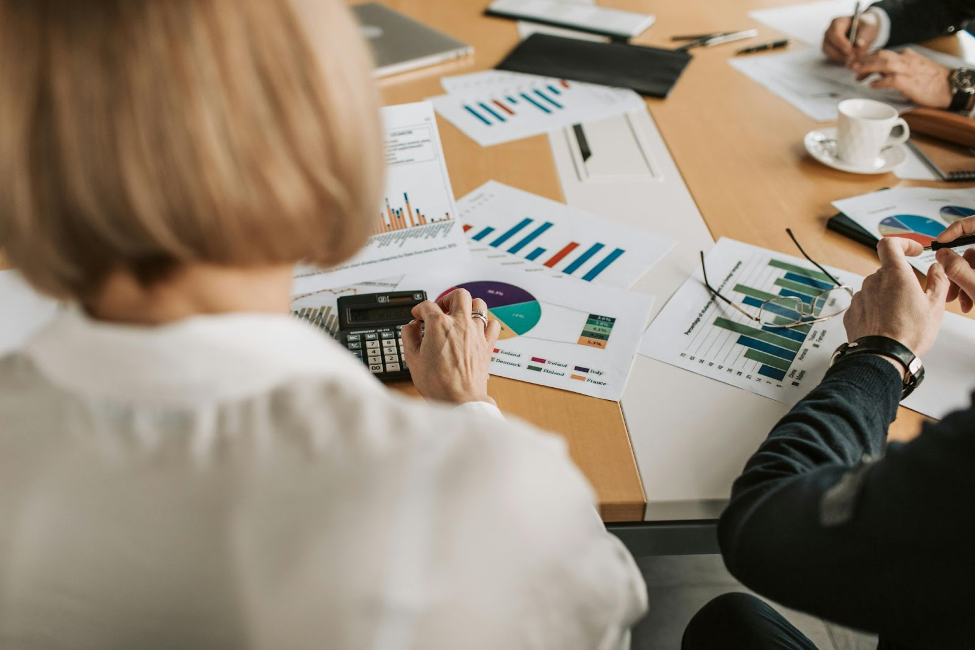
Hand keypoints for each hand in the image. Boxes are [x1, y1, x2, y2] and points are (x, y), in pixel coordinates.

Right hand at [401, 289, 500, 404]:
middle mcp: (460, 324)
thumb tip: (411, 327)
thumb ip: (409, 337)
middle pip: (458, 295)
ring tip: (460, 316)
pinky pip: (492, 325)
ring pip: (479, 304)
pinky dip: (485, 323)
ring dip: (468, 307)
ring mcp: (477, 333)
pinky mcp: (487, 344)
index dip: (419, 309)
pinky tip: (476, 330)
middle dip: (447, 299)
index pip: (427, 305)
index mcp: (439, 325)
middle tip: (440, 309)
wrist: (460, 400)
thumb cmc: (437, 384)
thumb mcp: (412, 359)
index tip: (418, 316)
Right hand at [823, 13, 878, 62]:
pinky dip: (840, 59)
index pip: (835, 33)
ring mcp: (827, 41)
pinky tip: (850, 57)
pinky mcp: (829, 50)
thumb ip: (864, 35)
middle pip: (828, 44)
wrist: (864, 29)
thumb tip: (859, 45)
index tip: (851, 50)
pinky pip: (831, 56)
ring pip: (828, 52)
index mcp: (838, 22)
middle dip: (841, 52)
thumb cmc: (865, 25)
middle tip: (853, 56)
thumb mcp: (868, 27)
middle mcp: (829, 31)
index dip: (841, 43)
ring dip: (841, 57)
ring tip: (853, 56)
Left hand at [843, 237, 948, 357]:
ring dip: (887, 296)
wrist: (882, 357)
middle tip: (913, 298)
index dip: (902, 243)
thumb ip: (938, 281)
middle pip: (886, 271)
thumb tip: (937, 269)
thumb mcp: (935, 306)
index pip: (890, 244)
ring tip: (900, 317)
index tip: (912, 250)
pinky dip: (875, 309)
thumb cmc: (909, 334)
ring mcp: (860, 297)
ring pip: (875, 289)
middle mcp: (873, 282)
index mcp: (894, 274)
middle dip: (899, 280)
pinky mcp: (851, 312)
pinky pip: (865, 304)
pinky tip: (885, 324)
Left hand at [849, 49, 952, 107]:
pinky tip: (871, 85)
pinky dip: (879, 82)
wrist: (950, 86)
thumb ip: (897, 69)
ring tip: (855, 72)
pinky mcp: (908, 82)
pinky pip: (890, 80)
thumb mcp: (913, 68)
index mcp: (906, 55)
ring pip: (883, 63)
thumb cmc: (931, 81)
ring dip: (867, 67)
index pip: (882, 53)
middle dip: (863, 60)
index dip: (866, 57)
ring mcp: (907, 70)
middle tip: (850, 66)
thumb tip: (877, 76)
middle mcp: (905, 60)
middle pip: (880, 55)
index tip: (855, 62)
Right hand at [934, 216, 975, 311]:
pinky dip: (973, 286)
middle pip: (974, 249)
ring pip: (976, 265)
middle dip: (957, 268)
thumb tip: (943, 254)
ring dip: (964, 282)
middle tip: (948, 281)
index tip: (942, 242)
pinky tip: (970, 301)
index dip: (957, 229)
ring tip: (961, 300)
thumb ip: (958, 269)